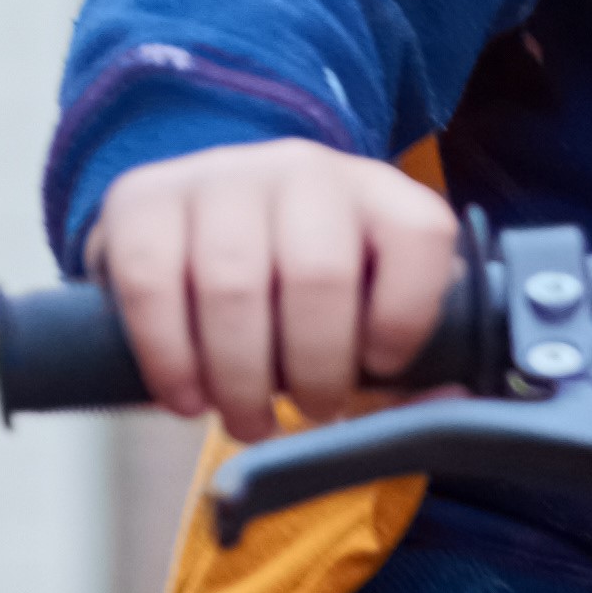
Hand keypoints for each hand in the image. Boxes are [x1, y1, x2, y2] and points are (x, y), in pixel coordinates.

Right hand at [89, 140, 465, 440]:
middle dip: (317, 367)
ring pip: (234, 283)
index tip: (381, 368)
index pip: (420, 234)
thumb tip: (449, 402)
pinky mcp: (142, 200)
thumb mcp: (358, 314)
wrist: (192, 231)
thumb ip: (405, 365)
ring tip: (246, 421)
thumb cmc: (293, 295)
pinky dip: (171, 359)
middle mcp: (302, 170)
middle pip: (320, 273)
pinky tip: (187, 398)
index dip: (408, 315)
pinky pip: (153, 284)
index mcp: (377, 193)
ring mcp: (218, 177)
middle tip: (310, 412)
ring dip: (241, 378)